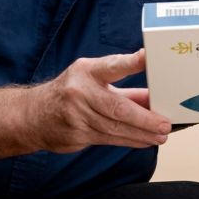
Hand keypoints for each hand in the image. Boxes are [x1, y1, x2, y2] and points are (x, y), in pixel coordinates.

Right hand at [24, 49, 171, 152]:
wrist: (33, 116)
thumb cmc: (70, 92)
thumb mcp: (93, 80)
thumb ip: (123, 88)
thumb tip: (154, 97)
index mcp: (86, 71)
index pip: (112, 66)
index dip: (131, 62)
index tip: (148, 57)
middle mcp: (80, 92)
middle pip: (117, 107)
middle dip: (144, 118)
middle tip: (164, 123)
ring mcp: (77, 116)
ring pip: (115, 128)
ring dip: (142, 134)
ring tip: (160, 135)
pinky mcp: (76, 135)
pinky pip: (109, 139)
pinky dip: (130, 141)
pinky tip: (144, 141)